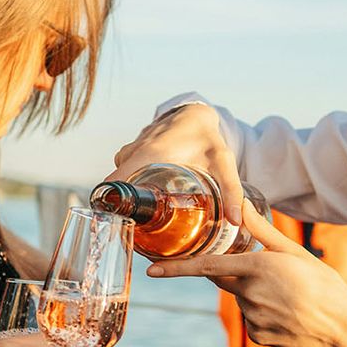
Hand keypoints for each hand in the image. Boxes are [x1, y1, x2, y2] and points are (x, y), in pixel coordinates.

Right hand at [109, 102, 244, 225]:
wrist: (194, 115)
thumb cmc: (207, 138)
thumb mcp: (222, 163)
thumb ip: (230, 191)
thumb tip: (236, 221)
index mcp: (150, 156)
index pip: (115, 184)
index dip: (111, 206)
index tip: (118, 225)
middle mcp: (134, 154)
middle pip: (113, 188)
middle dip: (119, 209)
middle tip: (134, 231)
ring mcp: (130, 152)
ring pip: (118, 181)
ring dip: (125, 198)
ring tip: (141, 218)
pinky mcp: (131, 154)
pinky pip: (122, 173)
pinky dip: (129, 186)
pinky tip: (144, 199)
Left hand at [148, 202, 346, 346]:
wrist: (343, 330)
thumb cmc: (323, 285)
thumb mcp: (294, 252)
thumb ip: (261, 231)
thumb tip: (242, 205)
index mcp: (257, 269)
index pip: (206, 267)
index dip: (176, 269)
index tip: (152, 271)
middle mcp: (249, 295)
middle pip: (226, 280)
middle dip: (237, 273)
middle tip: (271, 275)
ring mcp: (251, 318)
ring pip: (240, 299)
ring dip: (255, 294)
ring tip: (289, 297)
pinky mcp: (255, 336)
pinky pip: (250, 318)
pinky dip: (263, 313)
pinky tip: (287, 314)